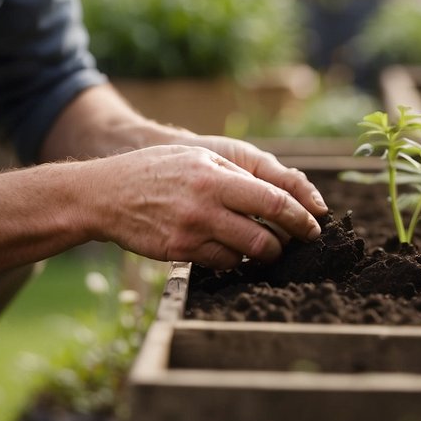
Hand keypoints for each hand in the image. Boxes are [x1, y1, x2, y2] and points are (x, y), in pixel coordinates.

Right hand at [89, 145, 323, 269]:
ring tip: (264, 247)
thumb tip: (276, 194)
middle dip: (285, 244)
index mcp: (215, 176)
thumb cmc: (157, 170)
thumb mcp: (198, 158)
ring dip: (261, 254)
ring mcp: (192, 231)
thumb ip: (235, 175)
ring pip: (245, 254)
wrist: (106, 194)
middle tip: (292, 242)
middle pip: (264, 237)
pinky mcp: (179, 252)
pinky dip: (233, 259)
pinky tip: (231, 248)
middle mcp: (206, 205)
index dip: (300, 217)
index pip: (273, 201)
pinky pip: (221, 263)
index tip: (314, 226)